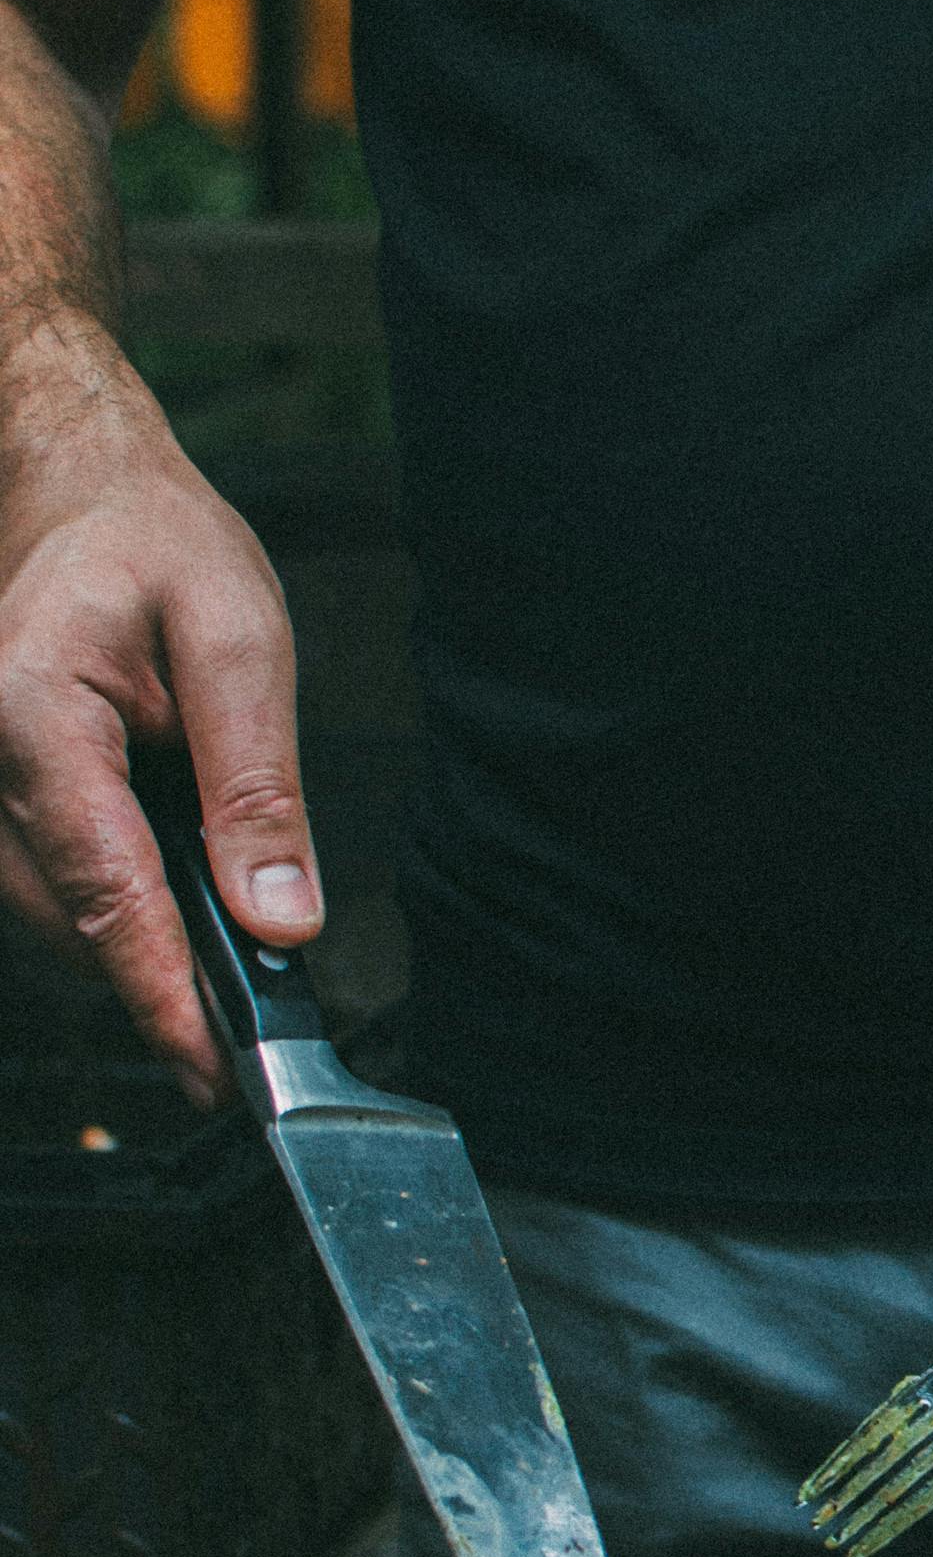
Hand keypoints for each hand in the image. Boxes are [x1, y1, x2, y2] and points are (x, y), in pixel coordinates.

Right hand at [0, 374, 318, 1103]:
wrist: (77, 490)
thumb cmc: (152, 542)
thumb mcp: (239, 639)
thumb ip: (258, 785)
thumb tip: (281, 914)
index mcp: (34, 715)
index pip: (104, 891)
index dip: (161, 993)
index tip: (212, 1066)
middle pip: (74, 921)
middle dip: (160, 985)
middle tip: (249, 1038)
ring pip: (58, 917)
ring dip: (139, 950)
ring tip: (220, 979)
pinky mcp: (0, 800)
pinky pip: (53, 887)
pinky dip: (118, 912)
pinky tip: (178, 907)